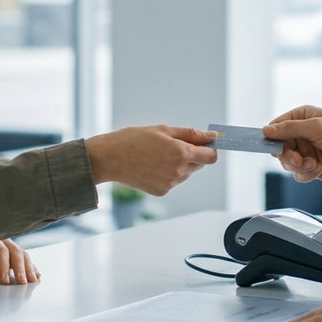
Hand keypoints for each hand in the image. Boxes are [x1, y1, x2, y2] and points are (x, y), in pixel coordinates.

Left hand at [0, 239, 38, 284]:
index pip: (0, 251)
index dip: (4, 266)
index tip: (5, 280)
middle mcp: (0, 240)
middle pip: (15, 251)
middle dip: (21, 267)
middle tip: (22, 282)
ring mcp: (6, 246)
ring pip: (22, 254)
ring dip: (29, 267)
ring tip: (33, 280)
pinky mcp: (8, 254)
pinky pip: (22, 258)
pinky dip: (30, 266)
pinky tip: (36, 275)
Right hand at [85, 125, 217, 194]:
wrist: (109, 158)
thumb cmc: (134, 139)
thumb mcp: (163, 130)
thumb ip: (191, 134)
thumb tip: (212, 137)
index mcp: (182, 153)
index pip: (211, 157)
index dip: (210, 149)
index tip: (205, 143)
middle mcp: (179, 171)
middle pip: (199, 164)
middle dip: (192, 154)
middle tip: (172, 144)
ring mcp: (170, 184)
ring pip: (186, 173)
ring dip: (179, 164)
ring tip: (157, 155)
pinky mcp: (161, 191)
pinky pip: (173, 181)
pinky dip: (168, 173)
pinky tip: (151, 165)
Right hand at [262, 106, 321, 181]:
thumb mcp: (316, 127)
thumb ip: (290, 129)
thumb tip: (266, 130)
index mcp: (301, 118)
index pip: (276, 127)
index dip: (272, 138)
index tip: (271, 147)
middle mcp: (301, 135)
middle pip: (279, 148)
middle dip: (288, 156)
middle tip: (298, 159)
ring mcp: (306, 152)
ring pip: (287, 164)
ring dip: (299, 166)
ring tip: (313, 164)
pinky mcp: (311, 167)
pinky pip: (298, 174)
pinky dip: (307, 174)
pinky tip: (319, 169)